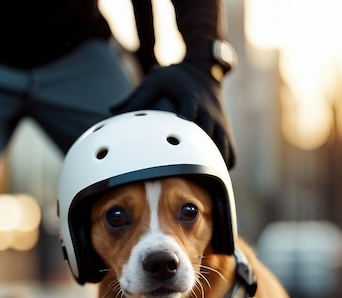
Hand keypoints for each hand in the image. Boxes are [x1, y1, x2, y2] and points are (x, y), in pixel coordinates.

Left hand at [111, 61, 235, 167]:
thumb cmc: (174, 78)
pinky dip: (223, 166)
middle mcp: (208, 113)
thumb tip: (111, 112)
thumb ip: (135, 98)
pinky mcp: (226, 132)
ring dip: (212, 165)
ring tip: (196, 183)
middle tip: (181, 177)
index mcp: (190, 100)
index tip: (178, 135)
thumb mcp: (154, 81)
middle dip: (197, 156)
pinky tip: (210, 177)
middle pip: (208, 137)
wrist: (203, 71)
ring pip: (222, 149)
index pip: (191, 112)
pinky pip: (230, 155)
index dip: (187, 122)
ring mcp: (220, 124)